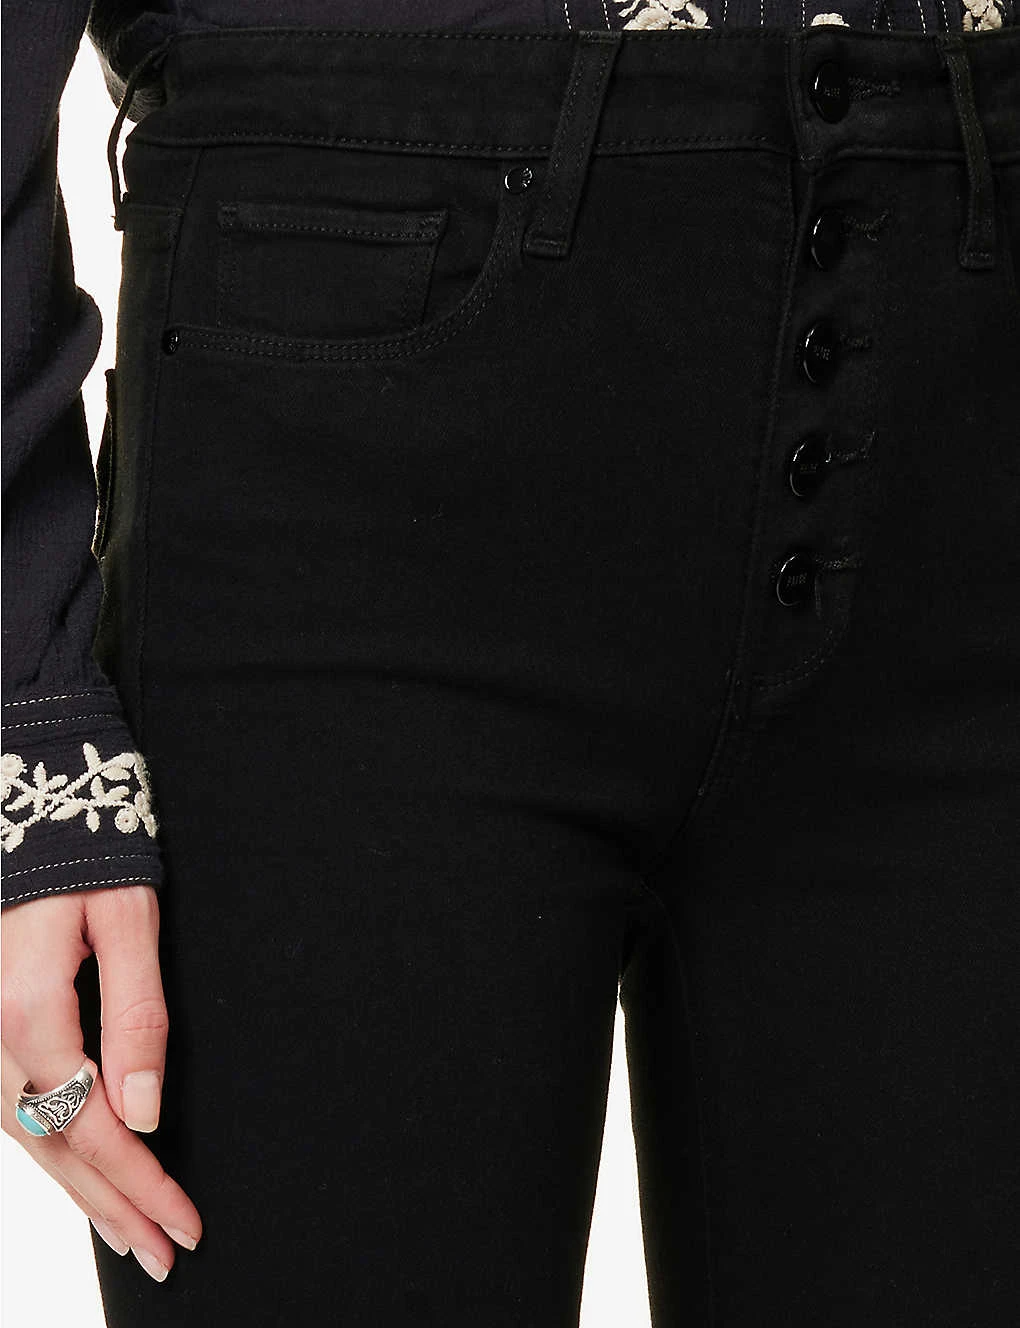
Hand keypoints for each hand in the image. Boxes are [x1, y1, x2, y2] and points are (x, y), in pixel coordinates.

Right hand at [1, 884, 202, 1281]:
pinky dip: (55, 1157)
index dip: (142, 1179)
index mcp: (28, 1012)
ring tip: (133, 1238)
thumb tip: (144, 1112)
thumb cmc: (87, 859)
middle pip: (58, 1148)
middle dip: (116, 1206)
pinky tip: (84, 1181)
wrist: (33, 818)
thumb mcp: (128, 921)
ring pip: (32, 1141)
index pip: (92, 1124)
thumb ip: (138, 1013)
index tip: (185, 1220)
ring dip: (85, 1193)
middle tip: (167, 1255)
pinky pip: (19, 1115)